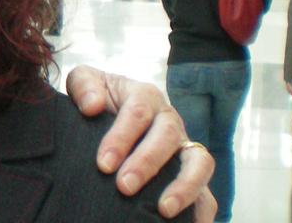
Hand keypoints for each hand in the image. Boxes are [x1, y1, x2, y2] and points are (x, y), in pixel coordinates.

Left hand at [67, 66, 215, 220]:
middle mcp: (169, 120)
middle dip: (146, 163)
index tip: (104, 164)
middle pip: (167, 137)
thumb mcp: (85, 81)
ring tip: (164, 210)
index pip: (137, 113)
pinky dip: (203, 210)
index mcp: (144, 96)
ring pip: (199, 162)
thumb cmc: (97, 99)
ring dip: (184, 186)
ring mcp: (184, 148)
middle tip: (124, 186)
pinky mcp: (191, 174)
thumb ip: (84, 85)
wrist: (109, 111)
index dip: (121, 138)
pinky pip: (206, 191)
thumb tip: (92, 106)